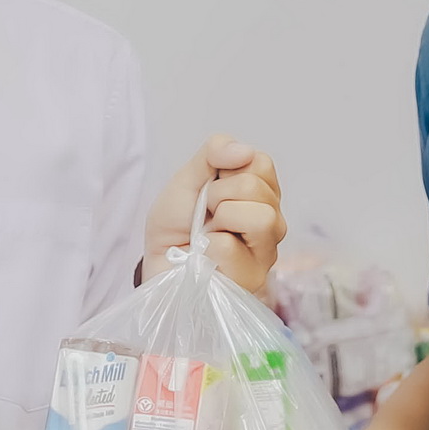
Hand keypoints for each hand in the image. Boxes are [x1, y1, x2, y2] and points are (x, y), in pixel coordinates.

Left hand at [143, 135, 284, 296]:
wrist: (156, 262)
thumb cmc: (176, 224)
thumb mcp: (187, 178)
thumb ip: (213, 154)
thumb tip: (245, 150)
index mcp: (261, 193)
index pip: (261, 163)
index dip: (226, 170)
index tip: (208, 188)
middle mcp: (272, 221)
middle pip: (256, 188)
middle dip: (217, 195)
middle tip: (204, 214)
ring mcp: (266, 252)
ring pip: (260, 217)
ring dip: (220, 219)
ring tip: (208, 233)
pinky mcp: (252, 278)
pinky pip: (229, 247)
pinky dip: (207, 246)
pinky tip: (206, 256)